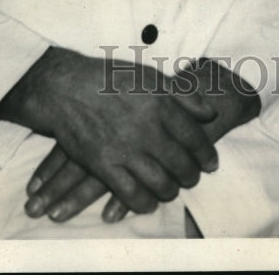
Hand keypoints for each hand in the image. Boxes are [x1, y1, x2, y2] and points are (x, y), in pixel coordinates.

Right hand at [0, 46, 218, 216]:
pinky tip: (148, 201)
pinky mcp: (104, 165)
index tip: (211, 163)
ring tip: (172, 189)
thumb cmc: (111, 79)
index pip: (194, 137)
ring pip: (160, 183)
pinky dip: (144, 203)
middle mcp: (146, 128)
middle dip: (191, 175)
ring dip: (170, 190)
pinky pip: (131, 194)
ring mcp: (125, 149)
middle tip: (193, 178)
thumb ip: (183, 95)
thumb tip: (209, 113)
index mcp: (160, 103)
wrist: (67, 88)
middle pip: (180, 163)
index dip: (206, 154)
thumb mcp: (150, 76)